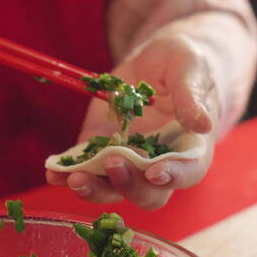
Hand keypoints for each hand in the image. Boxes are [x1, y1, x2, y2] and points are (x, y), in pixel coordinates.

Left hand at [46, 35, 219, 209]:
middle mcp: (158, 162)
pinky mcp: (99, 151)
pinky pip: (84, 169)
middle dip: (129, 184)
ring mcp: (127, 160)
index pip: (188, 171)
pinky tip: (53, 172)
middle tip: (111, 162)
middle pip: (148, 193)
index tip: (154, 171)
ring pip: (112, 189)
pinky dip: (67, 175)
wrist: (151, 63)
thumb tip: (203, 124)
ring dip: (93, 188)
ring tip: (72, 178)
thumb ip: (191, 94)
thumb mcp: (187, 66)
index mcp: (190, 146)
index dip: (173, 176)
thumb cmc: (180, 63)